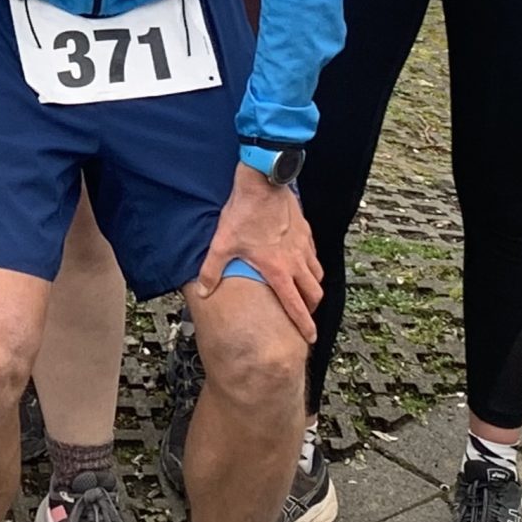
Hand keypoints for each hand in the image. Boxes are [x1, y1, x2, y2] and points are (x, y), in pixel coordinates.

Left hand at [193, 165, 323, 341]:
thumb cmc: (243, 214)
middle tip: (306, 316)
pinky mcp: (305, 231)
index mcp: (278, 270)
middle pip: (314, 293)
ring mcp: (303, 246)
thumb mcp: (222, 244)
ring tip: (306, 293)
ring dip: (313, 287)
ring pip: (318, 274)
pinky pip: (314, 255)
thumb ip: (212, 271)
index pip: (295, 305)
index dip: (304, 324)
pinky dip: (312, 265)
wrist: (263, 184)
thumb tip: (203, 292)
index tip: (310, 337)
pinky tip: (302, 263)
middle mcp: (296, 261)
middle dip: (312, 309)